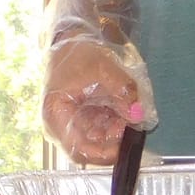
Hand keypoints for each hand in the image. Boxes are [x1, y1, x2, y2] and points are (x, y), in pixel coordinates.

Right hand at [40, 0, 158, 165]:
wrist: (70, 40)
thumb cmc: (77, 53)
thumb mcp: (102, 68)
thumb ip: (122, 91)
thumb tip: (138, 115)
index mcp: (56, 117)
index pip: (78, 151)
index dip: (103, 154)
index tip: (125, 144)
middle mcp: (62, 127)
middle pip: (91, 147)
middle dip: (115, 138)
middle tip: (132, 121)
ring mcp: (73, 124)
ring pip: (99, 139)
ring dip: (118, 129)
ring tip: (128, 110)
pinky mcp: (83, 119)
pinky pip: (102, 129)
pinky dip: (116, 122)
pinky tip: (123, 108)